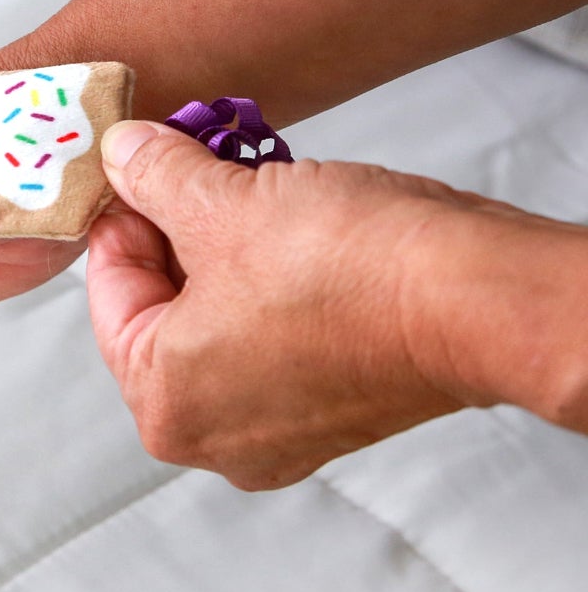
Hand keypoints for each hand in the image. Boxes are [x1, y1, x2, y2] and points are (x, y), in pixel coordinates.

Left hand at [84, 120, 505, 488]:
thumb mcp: (221, 202)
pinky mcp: (339, 412)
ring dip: (226, 254)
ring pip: (223, 323)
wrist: (481, 298)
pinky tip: (291, 230)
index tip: (135, 168)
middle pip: (163, 313)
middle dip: (177, 234)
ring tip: (246, 191)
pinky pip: (277, 340)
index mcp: (165, 406)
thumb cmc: (351, 268)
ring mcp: (282, 434)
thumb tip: (121, 153)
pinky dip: (274, 288)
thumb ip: (153, 177)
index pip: (109, 294)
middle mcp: (215, 438)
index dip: (122, 216)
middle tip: (190, 168)